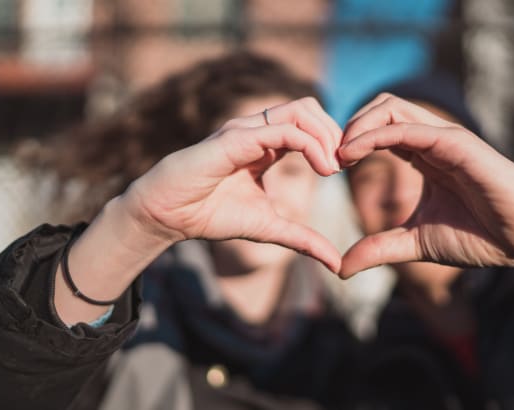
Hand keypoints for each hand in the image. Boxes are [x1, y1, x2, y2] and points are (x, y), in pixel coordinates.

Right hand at [122, 97, 342, 271]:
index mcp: (266, 144)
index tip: (346, 170)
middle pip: (310, 108)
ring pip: (300, 110)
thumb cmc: (210, 215)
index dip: (333, 141)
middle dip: (335, 132)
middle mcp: (257, 130)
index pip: (310, 124)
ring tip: (333, 167)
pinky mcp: (235, 138)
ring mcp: (246, 130)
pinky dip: (310, 145)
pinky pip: (282, 130)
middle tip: (345, 165)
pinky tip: (321, 169)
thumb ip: (303, 240)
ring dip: (326, 135)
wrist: (167, 216)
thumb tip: (336, 264)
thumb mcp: (269, 228)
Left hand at [337, 94, 513, 277]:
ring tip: (338, 155)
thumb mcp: (417, 243)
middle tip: (328, 158)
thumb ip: (380, 248)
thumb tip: (341, 267)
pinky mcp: (458, 144)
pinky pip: (410, 128)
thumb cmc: (482, 236)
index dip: (349, 141)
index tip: (327, 168)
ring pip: (392, 107)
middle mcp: (432, 140)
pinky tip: (354, 154)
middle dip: (348, 125)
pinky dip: (376, 134)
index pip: (378, 128)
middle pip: (381, 107)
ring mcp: (446, 138)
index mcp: (423, 156)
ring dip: (357, 125)